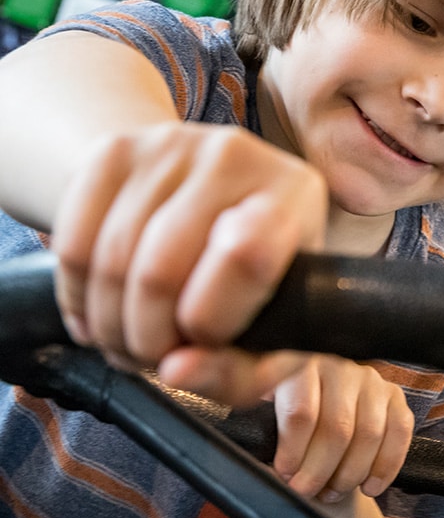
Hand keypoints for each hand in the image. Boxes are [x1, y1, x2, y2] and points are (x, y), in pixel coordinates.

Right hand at [50, 124, 326, 387]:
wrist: (206, 202)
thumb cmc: (252, 282)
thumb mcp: (272, 336)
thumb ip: (240, 373)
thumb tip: (177, 369)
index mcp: (296, 195)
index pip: (246, 256)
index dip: (210, 319)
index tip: (202, 341)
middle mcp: (238, 155)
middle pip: (161, 270)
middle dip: (147, 339)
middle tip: (155, 358)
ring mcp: (173, 144)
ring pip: (111, 262)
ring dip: (109, 328)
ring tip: (130, 344)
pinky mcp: (115, 148)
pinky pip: (73, 243)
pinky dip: (76, 298)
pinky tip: (98, 316)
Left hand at [267, 354, 413, 501]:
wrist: (318, 410)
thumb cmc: (291, 422)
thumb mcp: (268, 419)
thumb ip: (266, 436)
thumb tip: (273, 471)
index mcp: (299, 367)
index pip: (302, 413)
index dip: (294, 452)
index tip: (286, 475)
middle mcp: (339, 367)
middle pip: (338, 427)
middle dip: (320, 470)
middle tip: (307, 492)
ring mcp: (371, 381)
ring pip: (369, 434)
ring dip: (351, 473)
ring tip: (333, 492)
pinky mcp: (395, 396)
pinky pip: (400, 434)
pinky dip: (386, 467)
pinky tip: (369, 487)